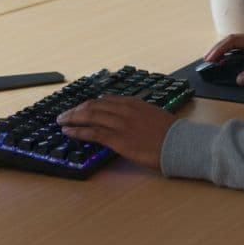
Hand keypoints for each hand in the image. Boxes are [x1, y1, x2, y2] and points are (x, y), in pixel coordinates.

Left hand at [56, 96, 177, 170]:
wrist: (181, 144)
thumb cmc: (171, 133)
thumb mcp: (154, 115)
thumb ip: (138, 114)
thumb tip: (127, 119)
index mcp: (133, 103)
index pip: (104, 100)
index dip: (89, 105)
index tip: (80, 108)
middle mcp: (124, 110)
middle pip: (93, 106)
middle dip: (76, 110)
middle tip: (64, 114)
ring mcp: (120, 124)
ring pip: (89, 116)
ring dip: (72, 118)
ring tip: (62, 122)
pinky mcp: (119, 139)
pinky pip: (93, 132)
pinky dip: (78, 130)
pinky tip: (68, 131)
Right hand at [204, 32, 243, 85]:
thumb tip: (239, 79)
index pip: (234, 41)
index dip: (219, 49)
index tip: (210, 59)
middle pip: (233, 40)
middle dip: (219, 49)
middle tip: (208, 60)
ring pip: (239, 43)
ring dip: (226, 51)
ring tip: (216, 61)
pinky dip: (235, 53)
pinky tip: (232, 61)